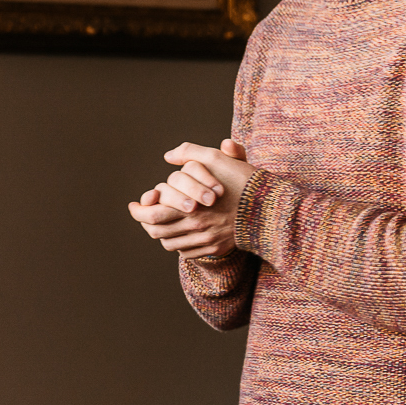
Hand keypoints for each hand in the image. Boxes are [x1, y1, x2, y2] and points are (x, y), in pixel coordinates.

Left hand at [127, 139, 251, 259]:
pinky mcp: (215, 249)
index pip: (153, 216)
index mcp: (191, 208)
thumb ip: (190, 153)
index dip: (139, 211)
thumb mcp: (217, 159)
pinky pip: (186, 252)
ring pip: (170, 243)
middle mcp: (196, 228)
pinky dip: (179, 243)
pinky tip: (180, 231)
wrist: (270, 208)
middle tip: (142, 214)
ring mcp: (206, 241)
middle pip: (157, 232)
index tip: (135, 205)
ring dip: (162, 233)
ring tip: (160, 222)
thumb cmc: (242, 181)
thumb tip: (168, 156)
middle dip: (145, 223)